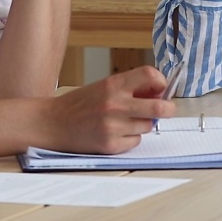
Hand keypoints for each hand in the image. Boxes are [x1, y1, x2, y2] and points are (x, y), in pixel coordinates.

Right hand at [44, 66, 174, 153]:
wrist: (53, 123)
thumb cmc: (80, 104)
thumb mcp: (104, 87)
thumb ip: (130, 88)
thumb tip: (159, 93)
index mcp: (114, 84)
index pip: (150, 75)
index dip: (161, 81)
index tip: (160, 88)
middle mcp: (115, 104)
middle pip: (159, 107)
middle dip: (168, 109)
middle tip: (166, 110)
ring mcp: (113, 126)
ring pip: (148, 126)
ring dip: (142, 124)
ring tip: (125, 121)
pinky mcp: (110, 145)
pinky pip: (135, 141)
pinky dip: (130, 138)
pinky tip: (115, 133)